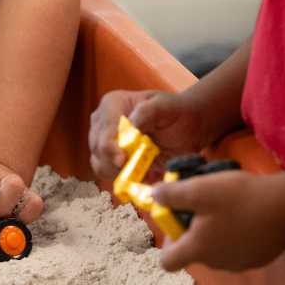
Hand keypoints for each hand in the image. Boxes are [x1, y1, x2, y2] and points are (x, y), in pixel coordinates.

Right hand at [89, 89, 205, 180]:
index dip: (111, 148)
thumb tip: (129, 132)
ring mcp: (103, 142)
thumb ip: (145, 113)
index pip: (105, 130)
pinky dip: (123, 181)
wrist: (185, 126)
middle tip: (142, 171)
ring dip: (121, 173)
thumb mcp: (164, 106)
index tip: (123, 161)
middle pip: (99, 150)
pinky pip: (108, 175)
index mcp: (112, 104)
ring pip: (101, 165)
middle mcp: (102, 122)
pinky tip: (142, 176)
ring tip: (146, 172)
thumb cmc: (175, 111)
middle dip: (118, 164)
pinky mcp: (109, 160)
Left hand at [155, 169, 284, 272]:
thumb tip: (153, 196)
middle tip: (202, 200)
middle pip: (192, 250)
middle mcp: (215, 263)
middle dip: (192, 226)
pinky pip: (235, 247)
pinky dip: (233, 232)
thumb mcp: (200, 188)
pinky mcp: (256, 258)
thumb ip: (172, 195)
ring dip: (213, 228)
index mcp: (198, 249)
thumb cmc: (239, 196)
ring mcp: (237, 263)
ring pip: (214, 247)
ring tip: (224, 202)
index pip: (168, 261)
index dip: (165, 240)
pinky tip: (244, 212)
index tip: (175, 217)